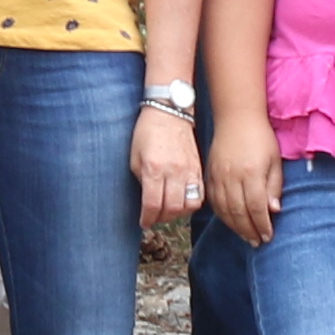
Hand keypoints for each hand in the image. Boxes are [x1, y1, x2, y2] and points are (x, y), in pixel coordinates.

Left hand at [133, 106, 203, 225]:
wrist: (170, 112)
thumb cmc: (147, 132)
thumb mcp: (135, 157)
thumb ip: (141, 180)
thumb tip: (148, 201)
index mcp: (153, 168)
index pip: (152, 204)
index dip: (147, 218)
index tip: (143, 223)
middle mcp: (173, 171)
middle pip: (172, 209)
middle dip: (161, 218)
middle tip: (154, 217)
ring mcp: (189, 170)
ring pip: (188, 205)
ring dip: (177, 214)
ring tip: (168, 211)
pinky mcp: (198, 169)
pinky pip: (199, 195)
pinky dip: (191, 204)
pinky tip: (182, 202)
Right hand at [209, 116, 282, 249]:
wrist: (236, 118)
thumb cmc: (261, 138)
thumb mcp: (275, 160)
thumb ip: (274, 186)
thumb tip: (273, 210)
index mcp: (251, 173)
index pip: (256, 207)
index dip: (262, 225)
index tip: (268, 236)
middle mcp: (232, 177)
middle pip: (239, 212)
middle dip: (249, 231)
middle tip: (257, 242)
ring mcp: (218, 176)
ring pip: (224, 210)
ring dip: (235, 227)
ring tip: (246, 236)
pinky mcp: (210, 175)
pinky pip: (213, 201)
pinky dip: (222, 215)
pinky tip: (231, 222)